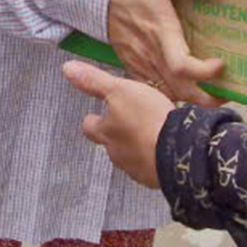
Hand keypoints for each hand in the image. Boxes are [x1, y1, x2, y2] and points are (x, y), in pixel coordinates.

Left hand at [64, 61, 170, 188]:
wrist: (178, 151)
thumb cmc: (147, 120)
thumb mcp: (120, 90)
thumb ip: (94, 81)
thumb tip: (68, 69)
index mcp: (105, 132)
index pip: (89, 127)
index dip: (93, 120)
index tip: (95, 115)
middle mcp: (116, 153)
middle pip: (109, 144)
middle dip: (115, 135)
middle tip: (125, 123)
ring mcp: (136, 167)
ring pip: (130, 156)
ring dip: (136, 146)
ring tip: (148, 134)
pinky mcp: (155, 177)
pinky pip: (151, 167)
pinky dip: (154, 158)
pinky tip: (165, 149)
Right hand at [105, 0, 225, 107]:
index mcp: (160, 30)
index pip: (181, 64)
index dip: (203, 72)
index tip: (220, 64)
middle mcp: (151, 52)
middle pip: (180, 88)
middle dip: (206, 97)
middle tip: (227, 94)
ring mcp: (140, 61)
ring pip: (168, 92)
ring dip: (191, 98)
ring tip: (213, 94)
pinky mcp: (132, 65)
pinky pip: (153, 89)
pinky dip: (171, 95)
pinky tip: (187, 92)